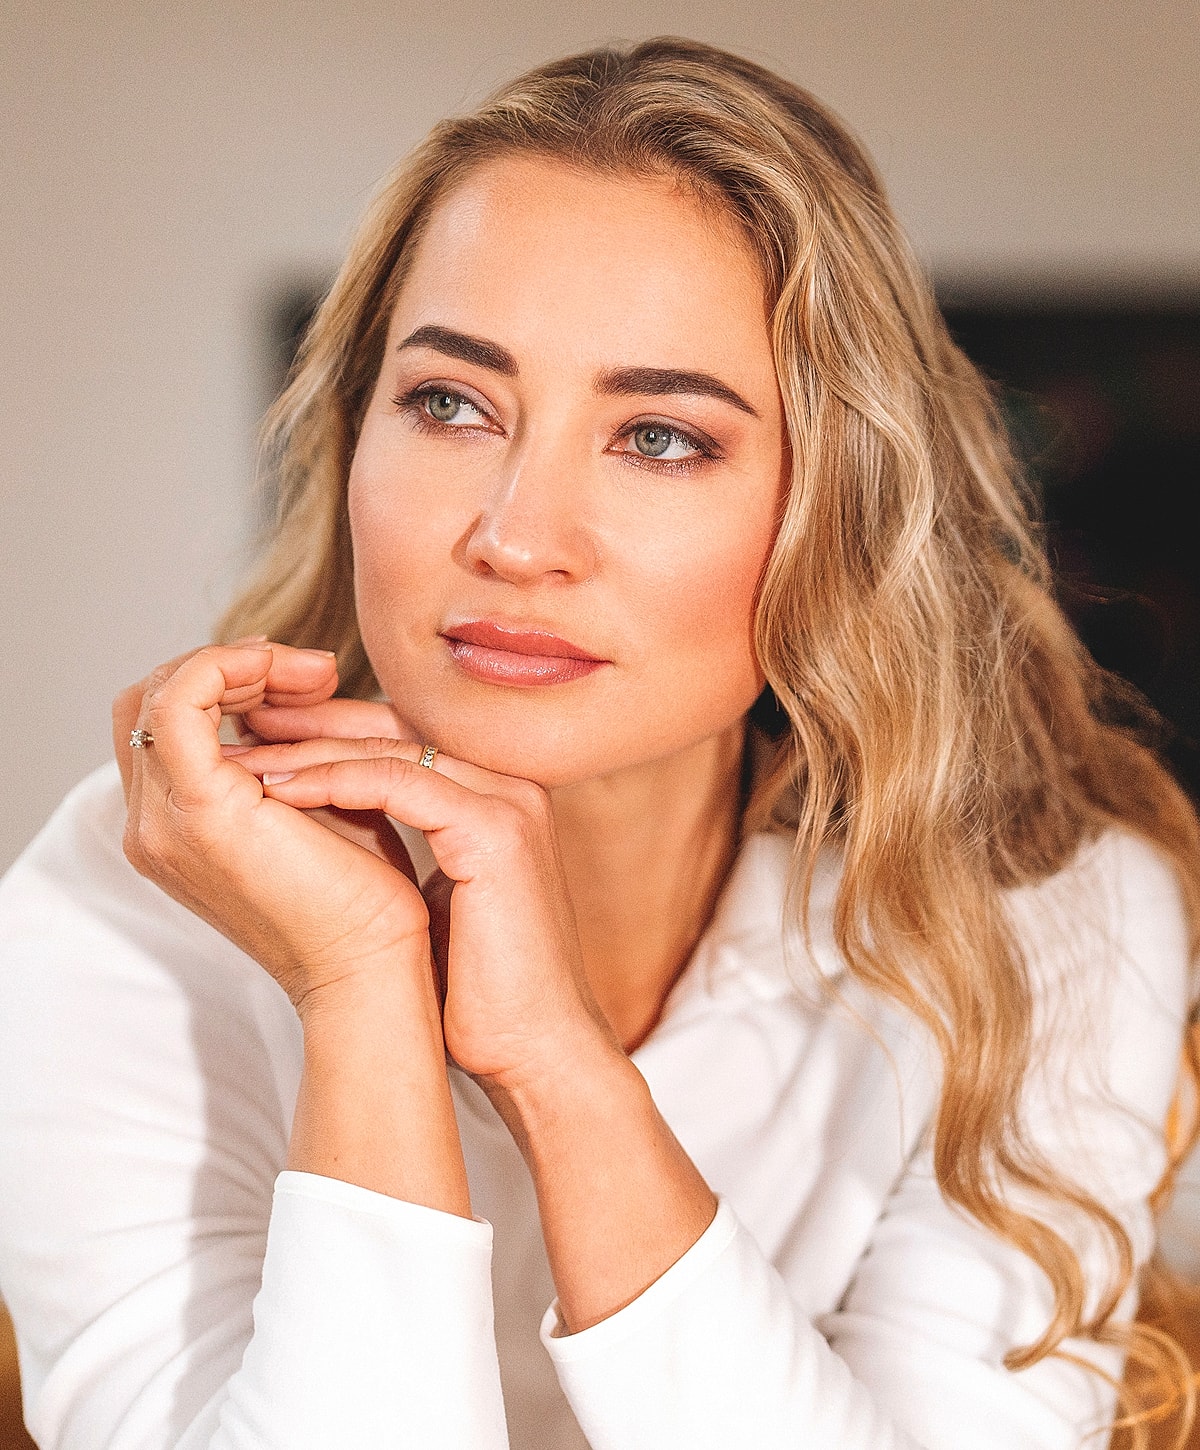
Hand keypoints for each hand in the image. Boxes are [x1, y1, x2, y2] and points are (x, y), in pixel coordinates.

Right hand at [112, 644, 434, 1016]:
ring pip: (163, 692)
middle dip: (229, 664)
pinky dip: (232, 669)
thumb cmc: (362, 899)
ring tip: (317, 674)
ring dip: (240, 662)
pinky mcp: (200, 809)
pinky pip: (183, 701)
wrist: (372, 967)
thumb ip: (293, 758)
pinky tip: (301, 679)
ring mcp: (165, 821)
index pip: (163, 723)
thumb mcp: (318, 809)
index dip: (226, 681)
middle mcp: (153, 827)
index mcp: (174, 829)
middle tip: (313, 671)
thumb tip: (302, 697)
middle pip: (148, 701)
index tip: (307, 678)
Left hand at [225, 732, 622, 1094]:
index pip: (406, 738)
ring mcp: (508, 803)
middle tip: (242, 720)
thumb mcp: (437, 903)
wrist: (538, 1050)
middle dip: (312, 722)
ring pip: (391, 749)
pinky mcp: (495, 831)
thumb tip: (339, 841)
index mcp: (499, 798)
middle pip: (397, 728)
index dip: (332, 731)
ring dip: (308, 748)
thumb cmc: (482, 994)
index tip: (264, 736)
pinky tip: (276, 789)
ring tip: (241, 753)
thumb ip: (410, 854)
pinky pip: (397, 784)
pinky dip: (331, 781)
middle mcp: (510, 786)